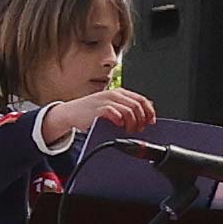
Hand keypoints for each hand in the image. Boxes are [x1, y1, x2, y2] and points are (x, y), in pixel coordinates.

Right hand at [43, 86, 157, 143]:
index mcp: (120, 93)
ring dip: (132, 123)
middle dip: (141, 119)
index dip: (149, 112)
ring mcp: (105, 101)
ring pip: (129, 110)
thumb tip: (148, 110)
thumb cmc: (93, 111)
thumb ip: (128, 106)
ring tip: (129, 130)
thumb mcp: (113, 106)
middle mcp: (114, 95)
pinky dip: (119, 119)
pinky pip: (114, 112)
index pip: (142, 100)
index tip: (151, 122)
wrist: (71, 113)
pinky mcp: (97, 109)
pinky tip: (119, 125)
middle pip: (137, 106)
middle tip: (139, 129)